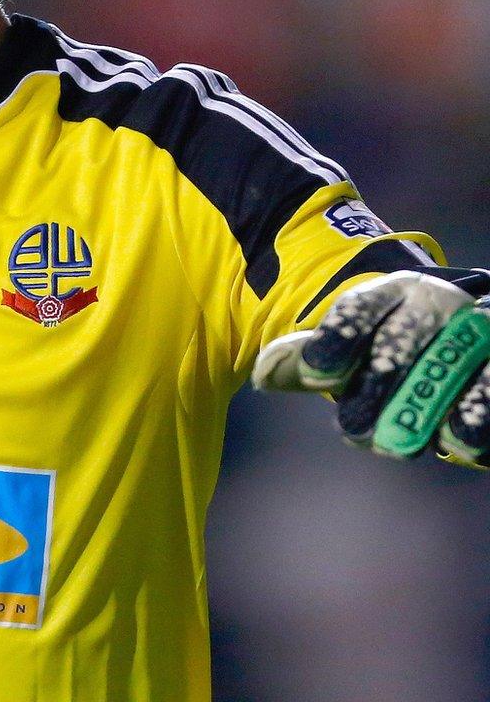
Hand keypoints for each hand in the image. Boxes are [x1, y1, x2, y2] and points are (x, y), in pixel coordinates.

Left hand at [253, 270, 489, 467]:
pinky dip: (478, 416)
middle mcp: (439, 306)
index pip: (358, 311)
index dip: (335, 341)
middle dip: (376, 388)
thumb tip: (267, 373)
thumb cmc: (378, 348)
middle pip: (401, 344)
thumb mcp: (342, 345)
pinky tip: (460, 442)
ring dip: (426, 407)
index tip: (315, 374)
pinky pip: (489, 392)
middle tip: (356, 427)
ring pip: (450, 367)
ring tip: (400, 443)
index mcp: (392, 291)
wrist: (446, 334)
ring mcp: (476, 333)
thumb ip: (303, 360)